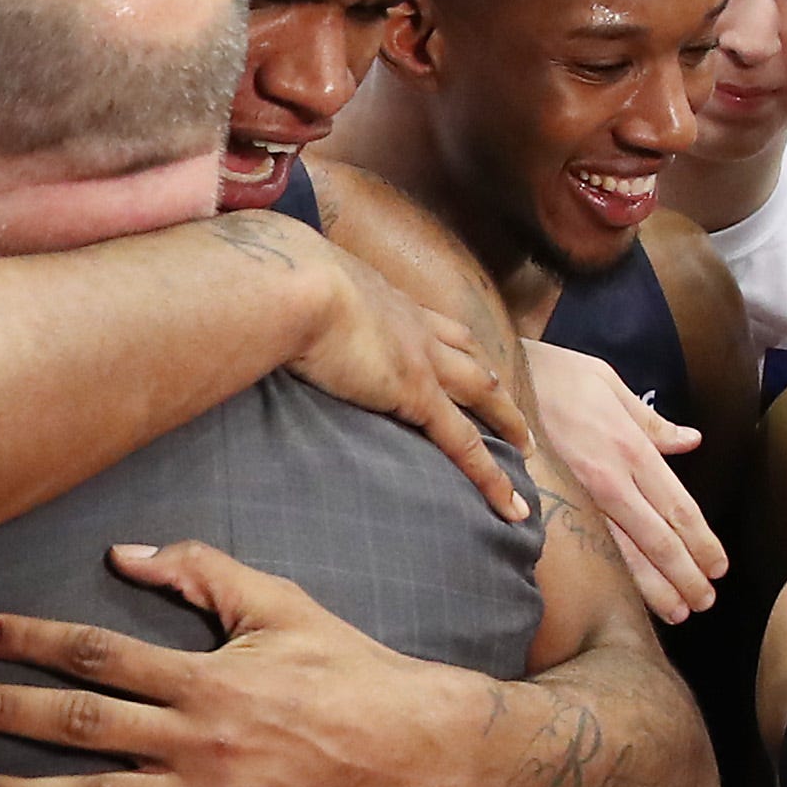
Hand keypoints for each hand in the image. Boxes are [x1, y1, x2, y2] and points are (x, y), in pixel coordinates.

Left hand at [0, 541, 450, 786]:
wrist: (415, 749)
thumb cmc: (346, 669)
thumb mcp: (279, 604)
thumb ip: (200, 573)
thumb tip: (124, 554)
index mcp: (203, 679)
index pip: (98, 655)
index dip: (32, 641)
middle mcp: (195, 742)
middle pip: (82, 725)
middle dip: (6, 714)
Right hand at [288, 242, 530, 528]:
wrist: (293, 282)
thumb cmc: (277, 281)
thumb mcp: (290, 288)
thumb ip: (289, 304)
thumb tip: (262, 312)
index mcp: (383, 299)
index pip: (428, 324)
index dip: (448, 343)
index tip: (459, 357)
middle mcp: (413, 324)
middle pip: (468, 354)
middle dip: (491, 381)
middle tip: (510, 407)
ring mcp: (422, 359)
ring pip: (482, 392)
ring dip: (507, 418)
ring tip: (524, 447)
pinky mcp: (417, 395)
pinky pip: (465, 445)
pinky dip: (491, 477)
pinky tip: (510, 505)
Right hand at [521, 343, 724, 623]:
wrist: (492, 378)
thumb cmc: (552, 374)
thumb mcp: (608, 383)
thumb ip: (651, 422)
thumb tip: (690, 442)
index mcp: (629, 446)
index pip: (677, 506)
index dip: (701, 541)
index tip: (718, 567)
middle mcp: (609, 478)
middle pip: (658, 538)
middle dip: (686, 575)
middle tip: (705, 602)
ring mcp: (578, 497)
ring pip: (626, 553)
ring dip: (655, 587)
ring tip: (678, 612)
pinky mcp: (551, 505)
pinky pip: (589, 548)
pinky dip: (613, 577)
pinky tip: (626, 598)